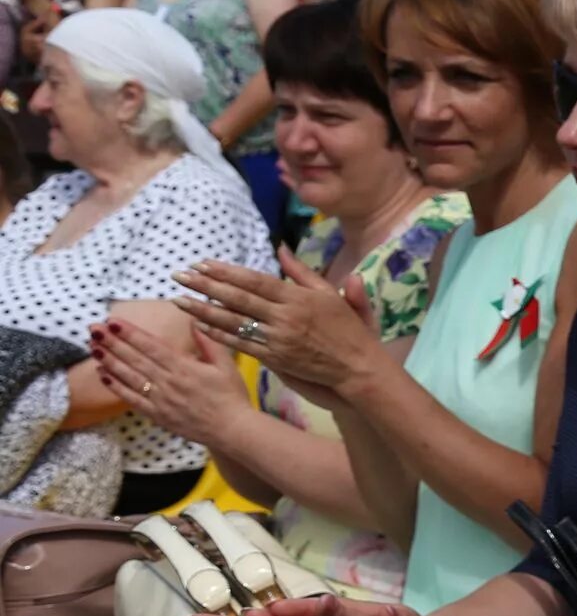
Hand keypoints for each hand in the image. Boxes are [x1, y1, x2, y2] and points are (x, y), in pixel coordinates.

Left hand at [91, 319, 251, 447]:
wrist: (232, 430)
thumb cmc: (232, 396)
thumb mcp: (226, 365)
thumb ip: (208, 342)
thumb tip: (193, 320)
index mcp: (184, 367)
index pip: (151, 346)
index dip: (130, 333)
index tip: (112, 321)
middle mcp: (167, 382)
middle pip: (134, 358)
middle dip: (112, 341)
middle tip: (93, 328)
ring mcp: (159, 399)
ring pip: (128, 376)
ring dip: (109, 360)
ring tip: (93, 346)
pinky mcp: (156, 414)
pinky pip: (131, 398)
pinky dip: (115, 386)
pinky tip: (103, 374)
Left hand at [174, 251, 382, 398]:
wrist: (359, 367)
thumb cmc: (349, 329)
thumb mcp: (330, 294)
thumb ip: (302, 272)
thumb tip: (281, 248)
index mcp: (298, 298)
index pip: (254, 280)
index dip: (226, 272)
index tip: (202, 264)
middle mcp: (286, 317)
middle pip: (238, 298)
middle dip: (205, 286)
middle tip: (180, 275)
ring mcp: (279, 339)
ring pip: (234, 322)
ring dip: (203, 311)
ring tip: (179, 300)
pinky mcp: (275, 359)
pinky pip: (241, 344)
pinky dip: (219, 335)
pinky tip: (199, 326)